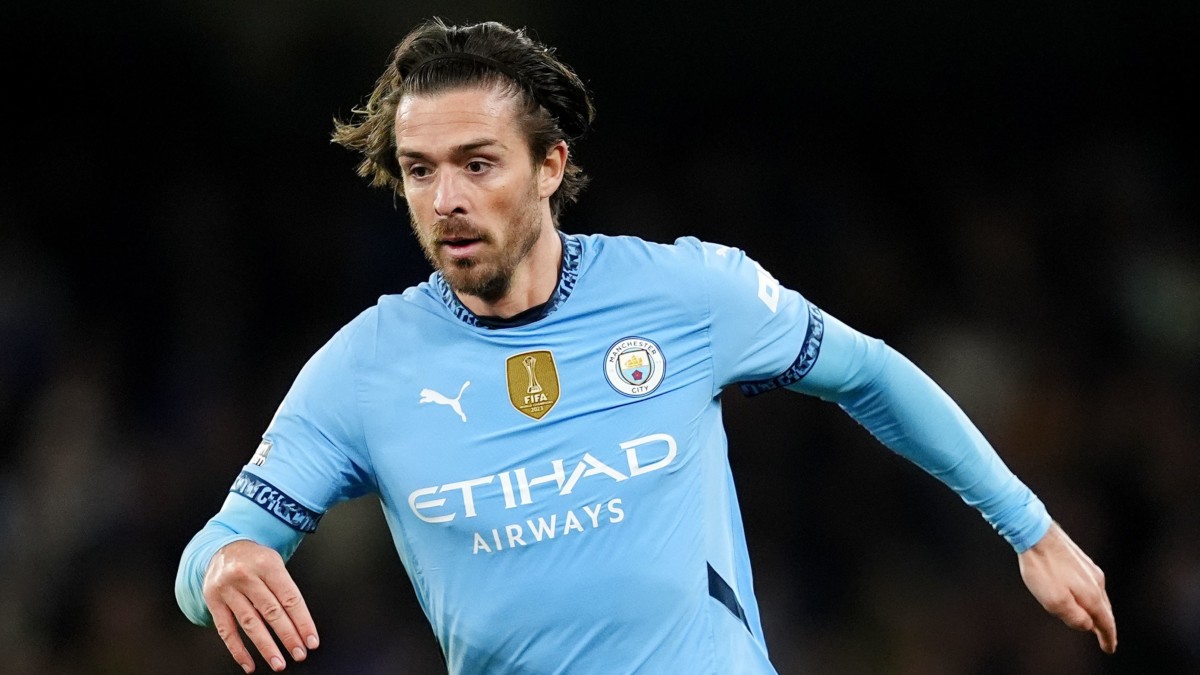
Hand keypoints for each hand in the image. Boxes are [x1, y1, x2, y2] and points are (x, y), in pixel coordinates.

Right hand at [203, 540, 319, 672]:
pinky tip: (249, 663)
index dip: (302, 621)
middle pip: (271, 611)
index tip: (311, 640)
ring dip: (266, 647)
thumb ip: (285, 589)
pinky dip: (238, 650)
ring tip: (278, 662)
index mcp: (268, 565)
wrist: (223, 548)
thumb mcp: (274, 563)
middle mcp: (247, 576)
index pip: (290, 598)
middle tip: (299, 654)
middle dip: (288, 636)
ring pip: (250, 623)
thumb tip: (301, 626)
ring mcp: (228, 589)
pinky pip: (226, 630)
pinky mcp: (213, 601)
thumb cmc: (255, 560)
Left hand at [1018, 522, 1116, 653]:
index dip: (1108, 637)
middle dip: (1104, 625)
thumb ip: (1074, 617)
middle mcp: (1096, 581)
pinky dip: (1090, 597)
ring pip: (1098, 596)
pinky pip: (1090, 585)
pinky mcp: (1079, 560)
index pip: (1105, 622)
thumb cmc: (1043, 568)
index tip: (1109, 648)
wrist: (1035, 533)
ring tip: (1094, 621)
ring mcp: (1089, 569)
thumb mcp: (1055, 601)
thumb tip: (1088, 626)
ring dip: (1097, 611)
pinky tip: (1083, 596)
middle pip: (1104, 609)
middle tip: (1105, 638)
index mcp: (1092, 594)